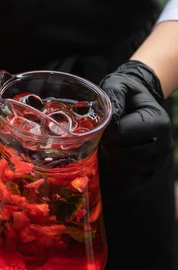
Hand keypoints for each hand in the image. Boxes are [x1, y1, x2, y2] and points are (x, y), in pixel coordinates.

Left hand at [99, 60, 172, 185]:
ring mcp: (158, 162)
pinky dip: (115, 176)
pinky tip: (111, 162)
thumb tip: (109, 118)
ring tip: (109, 145)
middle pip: (123, 155)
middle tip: (104, 135)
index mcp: (159, 122)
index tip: (105, 123)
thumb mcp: (119, 85)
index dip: (108, 130)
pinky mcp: (150, 174)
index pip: (123, 134)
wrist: (136, 103)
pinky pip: (129, 184)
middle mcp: (164, 144)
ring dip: (110, 159)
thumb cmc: (126, 94)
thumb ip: (114, 95)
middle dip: (108, 145)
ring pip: (124, 170)